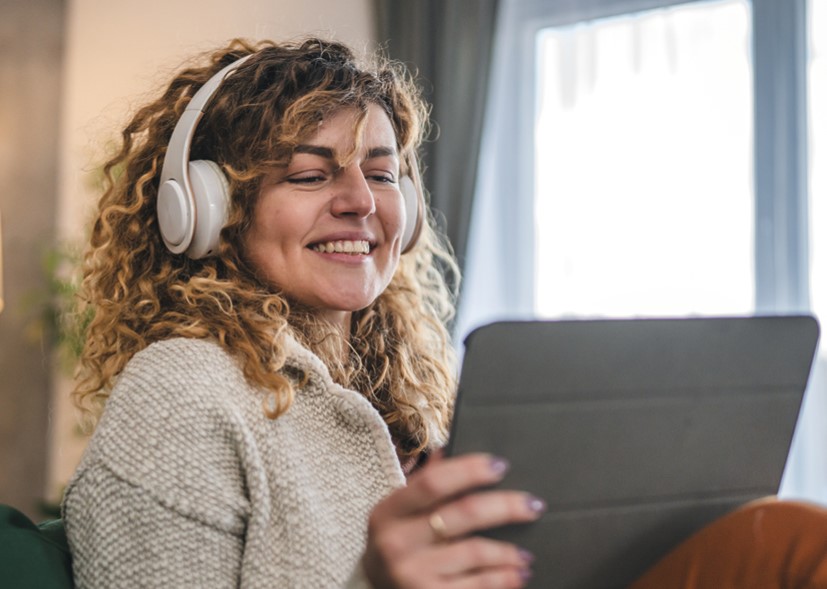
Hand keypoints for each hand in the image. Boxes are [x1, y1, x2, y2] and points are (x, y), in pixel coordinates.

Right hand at [362, 452, 545, 588]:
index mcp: (388, 512)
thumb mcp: (399, 514)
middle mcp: (396, 542)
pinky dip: (503, 578)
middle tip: (533, 504)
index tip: (501, 465)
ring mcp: (411, 573)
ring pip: (475, 552)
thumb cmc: (396, 545)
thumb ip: (424, 482)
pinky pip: (477, 585)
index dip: (470, 470)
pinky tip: (517, 572)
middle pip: (463, 513)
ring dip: (509, 551)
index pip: (433, 482)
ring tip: (526, 551)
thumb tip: (450, 447)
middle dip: (506, 507)